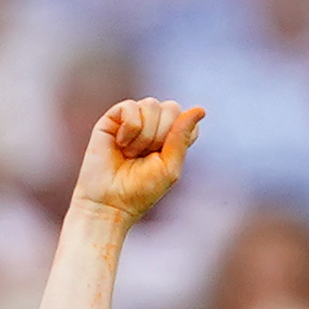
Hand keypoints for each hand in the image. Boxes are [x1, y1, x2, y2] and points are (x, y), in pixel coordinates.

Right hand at [72, 98, 203, 225]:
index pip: (186, 119)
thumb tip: (200, 108)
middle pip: (172, 108)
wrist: (107, 204)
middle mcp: (153, 124)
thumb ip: (183, 136)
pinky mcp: (113, 117)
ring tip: (130, 154)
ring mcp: (133, 118)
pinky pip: (131, 107)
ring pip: (152, 105)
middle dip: (160, 136)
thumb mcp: (169, 167)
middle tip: (143, 158)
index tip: (163, 159)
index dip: (178, 136)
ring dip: (143, 136)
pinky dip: (129, 129)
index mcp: (170, 137)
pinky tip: (120, 144)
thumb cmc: (139, 192)